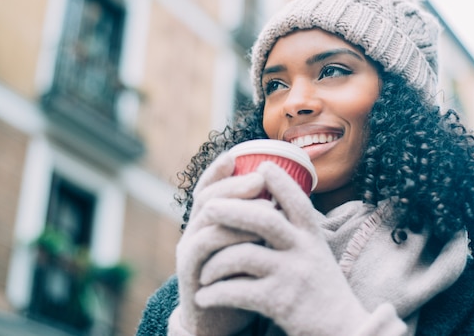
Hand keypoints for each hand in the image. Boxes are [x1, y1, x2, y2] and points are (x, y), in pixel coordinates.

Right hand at [170, 152, 264, 335]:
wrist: (221, 325)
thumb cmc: (240, 282)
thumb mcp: (249, 249)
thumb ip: (257, 225)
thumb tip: (284, 197)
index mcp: (207, 224)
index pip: (209, 189)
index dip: (219, 170)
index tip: (237, 155)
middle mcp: (193, 232)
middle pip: (208, 197)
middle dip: (234, 184)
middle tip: (260, 179)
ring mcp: (189, 251)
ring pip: (207, 217)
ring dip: (237, 208)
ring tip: (267, 205)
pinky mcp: (191, 271)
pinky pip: (206, 244)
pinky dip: (229, 234)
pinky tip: (253, 233)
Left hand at [193, 162, 406, 335]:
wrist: (342, 331)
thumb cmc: (322, 290)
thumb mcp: (317, 254)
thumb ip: (297, 232)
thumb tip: (272, 203)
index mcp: (313, 237)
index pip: (297, 200)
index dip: (280, 181)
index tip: (262, 166)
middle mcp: (305, 251)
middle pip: (264, 220)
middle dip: (231, 210)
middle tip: (206, 208)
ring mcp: (293, 276)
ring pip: (244, 256)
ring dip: (215, 263)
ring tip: (203, 272)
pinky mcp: (281, 303)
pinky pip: (238, 291)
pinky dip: (215, 294)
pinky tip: (205, 297)